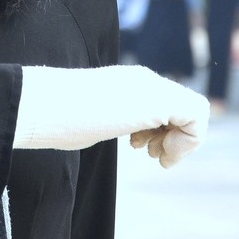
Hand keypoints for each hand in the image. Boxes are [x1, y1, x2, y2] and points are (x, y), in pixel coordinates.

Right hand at [13, 64, 209, 167]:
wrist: (42, 105)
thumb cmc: (53, 118)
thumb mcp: (87, 118)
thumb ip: (106, 118)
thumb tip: (96, 127)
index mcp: (125, 83)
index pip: (163, 102)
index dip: (161, 129)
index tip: (139, 147)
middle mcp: (142, 80)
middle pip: (183, 106)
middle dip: (173, 137)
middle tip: (153, 155)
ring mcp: (151, 88)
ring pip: (194, 110)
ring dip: (182, 141)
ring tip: (158, 157)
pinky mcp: (158, 99)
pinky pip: (197, 117)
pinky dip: (187, 143)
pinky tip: (163, 156)